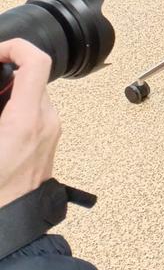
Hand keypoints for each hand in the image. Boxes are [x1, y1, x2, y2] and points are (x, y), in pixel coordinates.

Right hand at [0, 39, 60, 208]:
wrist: (12, 223)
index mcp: (26, 120)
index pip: (37, 62)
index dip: (16, 46)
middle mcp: (45, 121)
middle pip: (32, 77)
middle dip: (5, 75)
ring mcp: (51, 130)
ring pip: (32, 95)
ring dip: (9, 94)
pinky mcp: (49, 139)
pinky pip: (34, 111)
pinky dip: (15, 109)